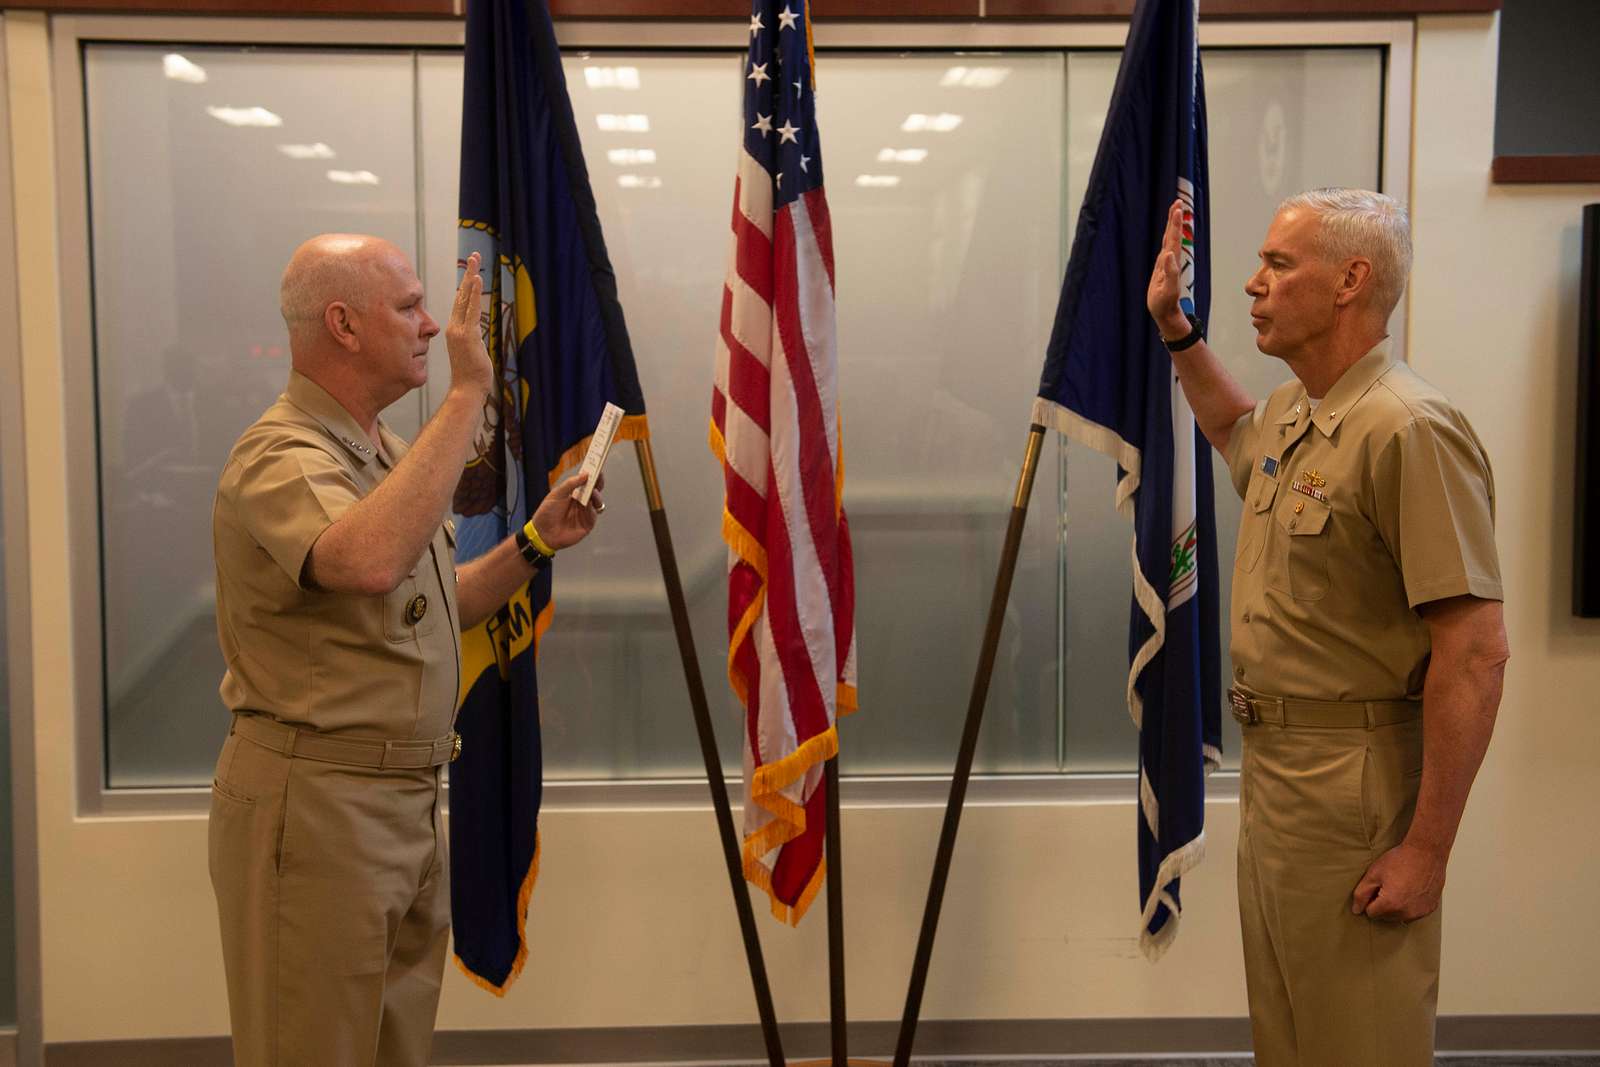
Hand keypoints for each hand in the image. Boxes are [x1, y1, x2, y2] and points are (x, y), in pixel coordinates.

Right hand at [445, 252, 493, 398]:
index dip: (466, 285)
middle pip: (461, 295)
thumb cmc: (471, 374)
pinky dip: (474, 294)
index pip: (461, 302)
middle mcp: (454, 327)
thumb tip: (475, 335)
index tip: (472, 270)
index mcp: (455, 329)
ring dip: (471, 277)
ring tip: (475, 260)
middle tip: (473, 256)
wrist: (467, 389)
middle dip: (468, 274)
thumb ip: (472, 339)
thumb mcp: (472, 351)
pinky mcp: (467, 335)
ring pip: (465, 298)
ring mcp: (459, 330)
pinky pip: (471, 310)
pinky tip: (476, 279)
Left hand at [528, 471, 605, 551]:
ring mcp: (585, 513)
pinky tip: (589, 505)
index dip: (592, 475)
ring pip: (597, 502)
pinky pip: (594, 515)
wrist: (542, 533)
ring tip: (593, 491)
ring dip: (597, 496)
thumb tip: (585, 474)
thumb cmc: (547, 513)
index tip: (596, 466)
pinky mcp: (587, 524)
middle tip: (599, 475)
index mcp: (574, 494)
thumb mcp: (557, 494)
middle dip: (598, 483)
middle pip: (595, 491)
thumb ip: (571, 484)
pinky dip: (592, 509)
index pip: (586, 482)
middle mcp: (582, 502)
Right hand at [1146, 199, 1192, 340]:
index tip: (1178, 208)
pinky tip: (1168, 232)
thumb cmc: (1165, 303)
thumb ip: (1170, 272)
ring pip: (1169, 239)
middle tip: (1178, 202)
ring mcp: (1166, 263)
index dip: (1175, 223)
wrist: (1165, 312)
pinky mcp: (1162, 267)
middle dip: (1175, 219)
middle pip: (1172, 235)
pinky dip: (1167, 237)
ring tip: (1174, 211)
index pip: (1173, 238)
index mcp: (1171, 262)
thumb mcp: (1167, 289)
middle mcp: (1170, 259)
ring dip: (1172, 225)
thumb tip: (1169, 254)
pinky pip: (1165, 247)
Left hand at [1351, 842, 1445, 923]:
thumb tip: (1356, 910)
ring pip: (1399, 917)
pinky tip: (1411, 889)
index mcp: (1390, 905)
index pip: (1371, 913)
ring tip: (1400, 886)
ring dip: (1397, 906)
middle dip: (1383, 904)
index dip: (1371, 899)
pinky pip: (1414, 913)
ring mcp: (1420, 912)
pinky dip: (1410, 905)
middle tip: (1389, 884)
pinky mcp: (1430, 909)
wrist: (1426, 852)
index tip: (1377, 886)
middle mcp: (1407, 913)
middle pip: (1385, 917)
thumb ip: (1361, 894)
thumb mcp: (1374, 874)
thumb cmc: (1400, 860)